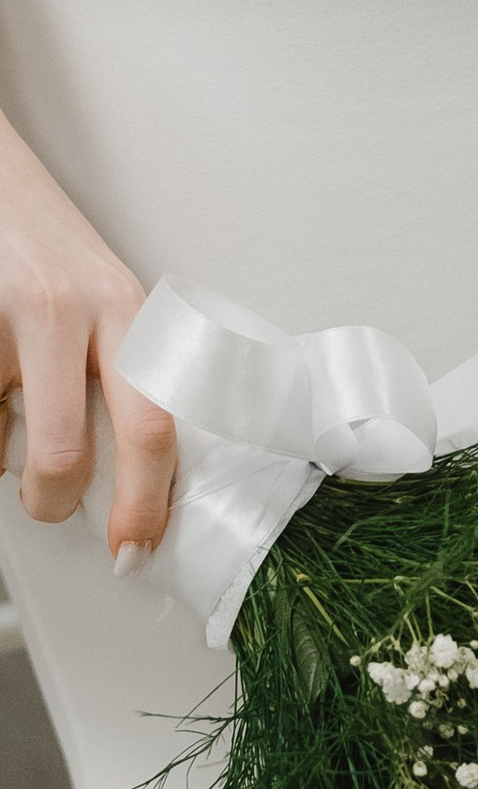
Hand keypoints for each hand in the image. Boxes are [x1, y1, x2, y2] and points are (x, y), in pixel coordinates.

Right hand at [0, 120, 168, 554]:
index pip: (152, 428)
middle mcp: (64, 309)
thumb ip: (119, 370)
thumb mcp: (105, 297)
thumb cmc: (43, 241)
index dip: (144, 503)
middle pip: (63, 453)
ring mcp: (2, 313)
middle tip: (48, 503)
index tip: (133, 547)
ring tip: (4, 401)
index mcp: (124, 312)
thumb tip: (129, 474)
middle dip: (52, 500)